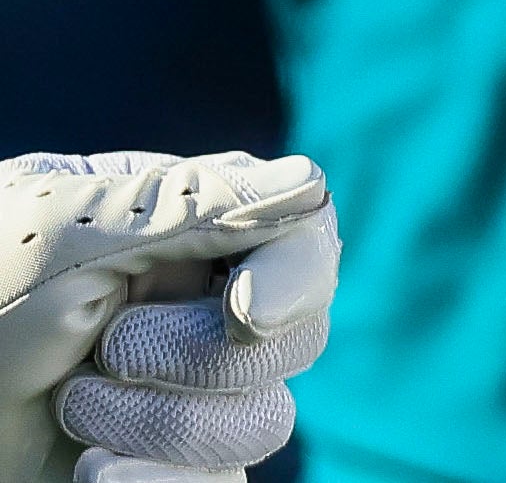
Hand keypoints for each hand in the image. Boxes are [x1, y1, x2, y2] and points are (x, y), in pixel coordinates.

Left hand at [0, 150, 336, 482]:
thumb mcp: (61, 241)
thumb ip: (192, 206)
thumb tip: (312, 184)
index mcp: (183, 224)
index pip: (305, 233)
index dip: (297, 275)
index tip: (245, 310)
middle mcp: (198, 306)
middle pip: (293, 340)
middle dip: (195, 359)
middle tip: (104, 352)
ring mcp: (183, 396)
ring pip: (260, 424)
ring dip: (160, 424)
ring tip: (73, 411)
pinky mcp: (162, 470)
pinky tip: (94, 474)